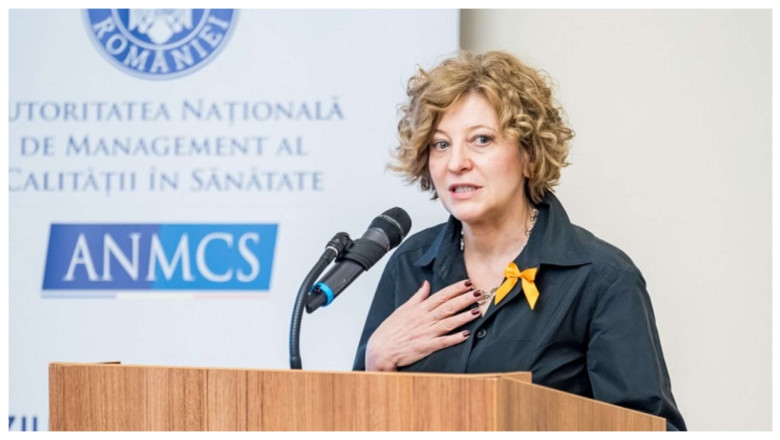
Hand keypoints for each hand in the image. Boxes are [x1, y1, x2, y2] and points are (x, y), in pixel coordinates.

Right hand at [365, 279, 481, 370]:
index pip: (441, 295)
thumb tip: (426, 284)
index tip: (468, 283)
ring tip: (477, 310)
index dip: (455, 289)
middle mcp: (424, 319)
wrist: (380, 350)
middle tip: (479, 293)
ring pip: (448, 322)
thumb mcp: (403, 309)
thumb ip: (418, 297)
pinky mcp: (426, 347)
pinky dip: (454, 338)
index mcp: (420, 309)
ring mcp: (426, 333)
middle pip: (448, 306)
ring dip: (464, 316)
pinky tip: (466, 334)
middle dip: (464, 299)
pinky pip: (443, 342)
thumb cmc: (390, 330)